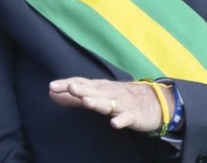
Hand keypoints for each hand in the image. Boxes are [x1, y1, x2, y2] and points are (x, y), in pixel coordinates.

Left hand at [49, 77, 172, 131]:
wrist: (154, 101)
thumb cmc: (120, 97)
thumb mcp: (96, 95)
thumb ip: (73, 97)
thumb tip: (51, 93)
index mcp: (99, 88)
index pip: (81, 83)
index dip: (67, 85)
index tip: (52, 86)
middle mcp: (108, 93)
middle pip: (93, 91)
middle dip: (81, 90)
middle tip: (69, 87)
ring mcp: (121, 104)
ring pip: (107, 103)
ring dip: (97, 102)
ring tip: (86, 101)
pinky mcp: (133, 115)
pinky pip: (126, 118)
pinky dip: (121, 120)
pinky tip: (114, 124)